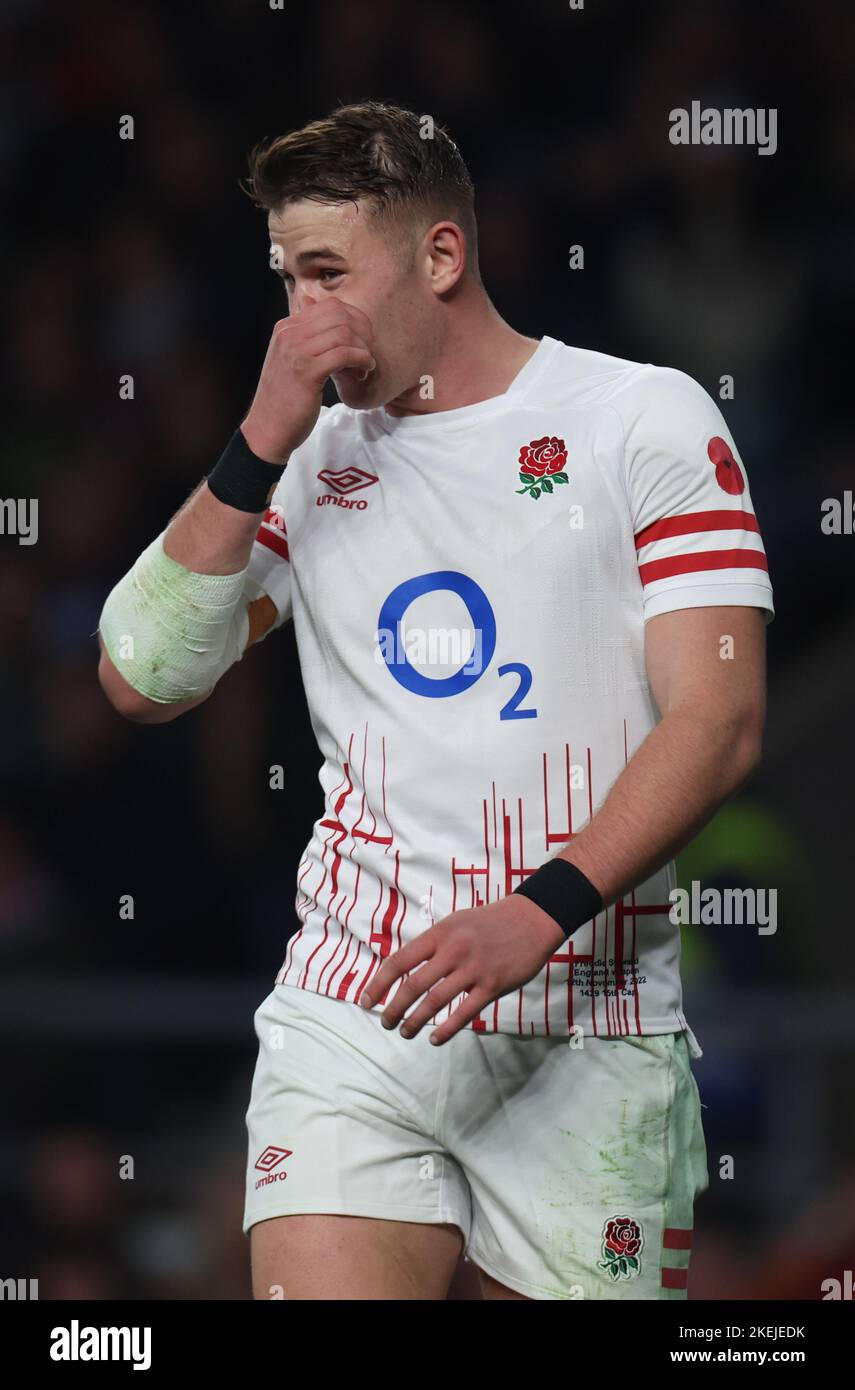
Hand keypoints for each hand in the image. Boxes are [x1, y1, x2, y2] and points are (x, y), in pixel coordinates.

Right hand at [240, 296, 374, 462]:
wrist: (268, 429)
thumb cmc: (284, 398)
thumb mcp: (290, 359)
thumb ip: (303, 335)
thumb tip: (310, 304)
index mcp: (286, 328)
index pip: (330, 307)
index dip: (355, 319)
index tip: (364, 339)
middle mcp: (289, 335)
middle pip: (339, 316)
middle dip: (362, 332)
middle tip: (368, 352)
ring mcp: (296, 352)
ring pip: (343, 334)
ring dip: (363, 349)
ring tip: (364, 367)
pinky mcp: (307, 372)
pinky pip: (344, 354)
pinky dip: (361, 360)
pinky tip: (363, 372)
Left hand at [359, 896, 565, 1044]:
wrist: (532, 919)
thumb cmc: (489, 922)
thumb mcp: (455, 922)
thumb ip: (432, 945)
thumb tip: (406, 969)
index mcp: (439, 934)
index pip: (399, 962)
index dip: (378, 984)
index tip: (366, 1001)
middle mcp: (452, 951)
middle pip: (413, 985)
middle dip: (393, 1009)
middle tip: (385, 1022)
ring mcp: (472, 969)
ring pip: (435, 1002)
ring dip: (415, 1021)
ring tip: (404, 1031)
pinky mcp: (492, 985)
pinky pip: (464, 1013)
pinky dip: (446, 1029)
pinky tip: (434, 1039)